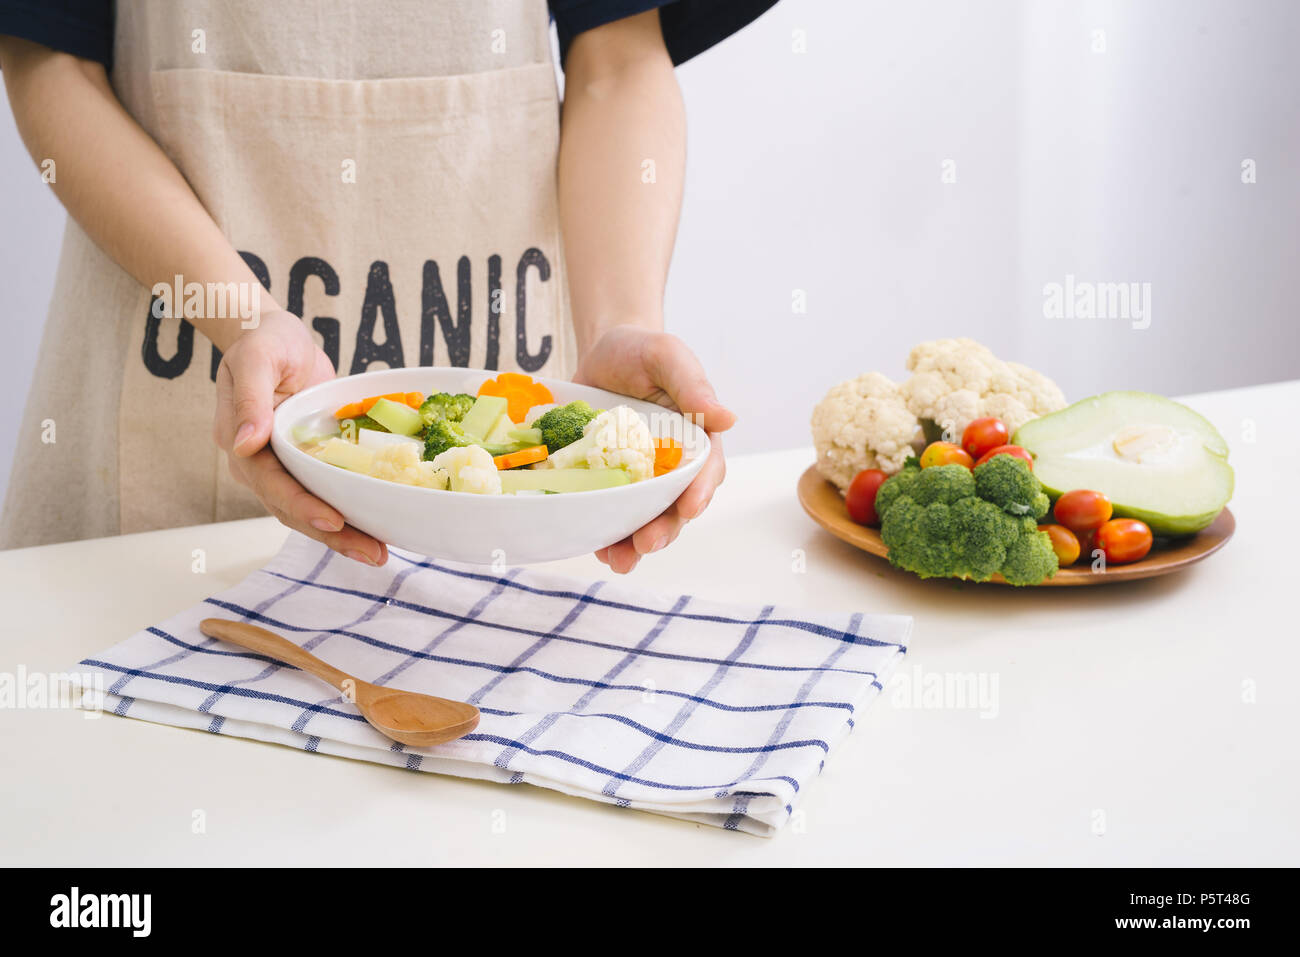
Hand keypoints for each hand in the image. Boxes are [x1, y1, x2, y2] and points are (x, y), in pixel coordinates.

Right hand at [213, 310, 387, 565]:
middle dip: (333, 535)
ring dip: (345, 535)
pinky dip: (352, 511)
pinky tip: (379, 527)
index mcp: (241, 445)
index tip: (333, 520)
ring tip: (380, 554)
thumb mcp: (256, 359)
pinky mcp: (310, 462)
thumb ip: (251, 399)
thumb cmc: (264, 341)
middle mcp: (261, 465)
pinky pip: (328, 492)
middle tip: (373, 553)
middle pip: (295, 509)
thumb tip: (246, 444)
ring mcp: (285, 466)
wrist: (274, 335)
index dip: (302, 506)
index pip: (272, 485)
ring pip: (312, 510)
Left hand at [573, 325, 735, 573]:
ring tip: (618, 560)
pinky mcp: (609, 483)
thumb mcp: (666, 356)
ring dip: (632, 544)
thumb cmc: (641, 351)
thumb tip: (726, 418)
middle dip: (664, 529)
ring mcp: (639, 478)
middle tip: (646, 543)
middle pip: (674, 506)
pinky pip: (610, 513)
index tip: (689, 508)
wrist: (600, 354)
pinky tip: (594, 546)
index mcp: (695, 439)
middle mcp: (671, 466)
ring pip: (643, 518)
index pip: (705, 471)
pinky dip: (603, 533)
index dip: (699, 492)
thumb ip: (692, 385)